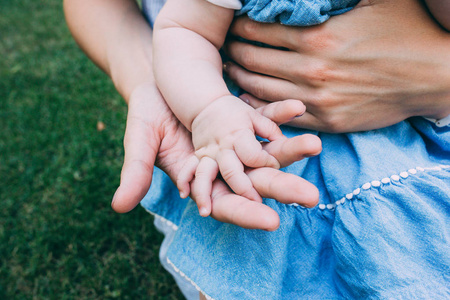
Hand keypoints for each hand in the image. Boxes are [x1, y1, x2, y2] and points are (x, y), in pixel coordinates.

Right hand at [111, 83, 320, 230]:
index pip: (226, 203)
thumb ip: (134, 171)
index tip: (271, 220)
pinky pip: (264, 119)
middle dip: (283, 189)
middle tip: (310, 197)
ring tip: (314, 144)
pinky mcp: (244, 121)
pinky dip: (278, 114)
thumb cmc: (146, 113)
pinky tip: (296, 106)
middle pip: (256, 183)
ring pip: (268, 152)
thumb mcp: (139, 140)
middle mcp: (224, 166)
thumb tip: (119, 206)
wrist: (160, 84)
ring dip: (291, 150)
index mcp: (201, 179)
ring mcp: (237, 144)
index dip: (245, 212)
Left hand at [224, 0, 449, 132]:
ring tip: (232, 69)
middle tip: (227, 46)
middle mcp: (311, 70)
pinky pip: (281, 115)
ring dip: (240, 78)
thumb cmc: (404, 34)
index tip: (234, 24)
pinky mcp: (325, 121)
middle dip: (235, 50)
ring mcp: (316, 99)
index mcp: (318, 37)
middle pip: (255, 60)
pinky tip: (249, 99)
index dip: (242, 26)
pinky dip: (260, 107)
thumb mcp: (371, 1)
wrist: (431, 77)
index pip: (262, 30)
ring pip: (261, 89)